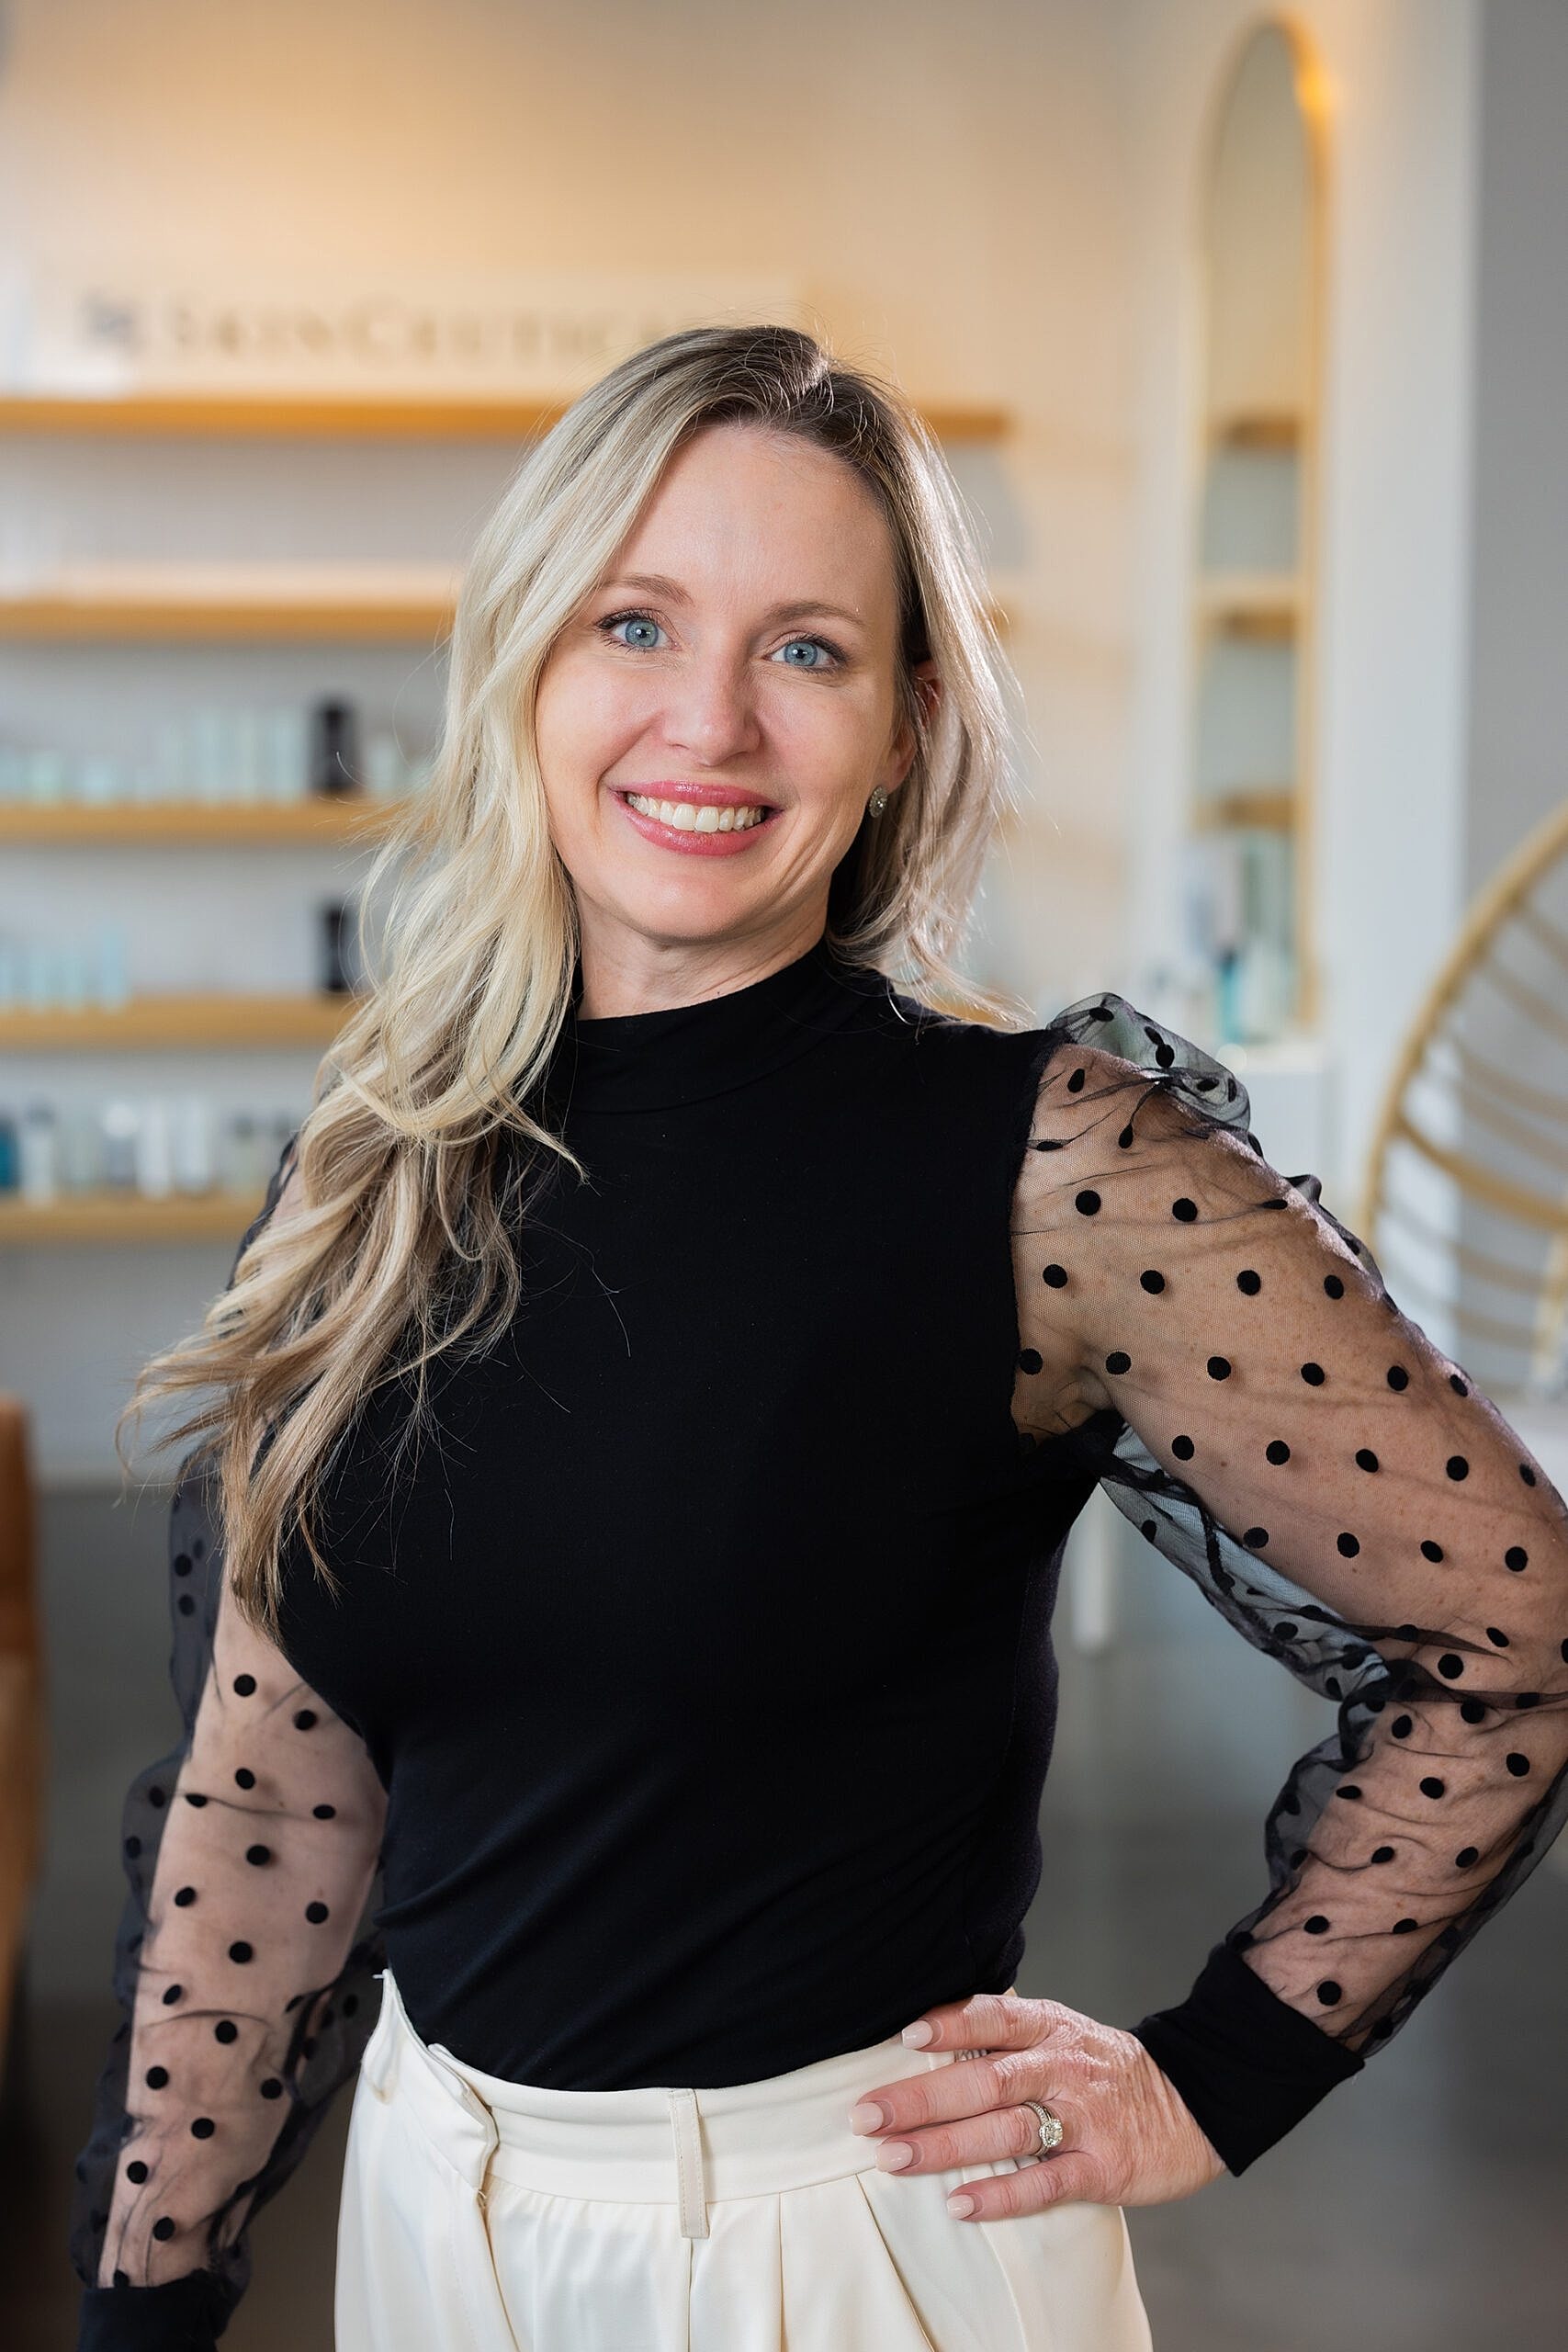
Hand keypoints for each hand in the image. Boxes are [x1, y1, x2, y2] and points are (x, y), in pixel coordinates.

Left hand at [847, 1989, 1226, 2221]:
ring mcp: (1083, 2119)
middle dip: (921, 2098)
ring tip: (893, 2158)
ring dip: (945, 2146)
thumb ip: (1007, 2035)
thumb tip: (927, 2037)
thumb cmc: (1106, 2069)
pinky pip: (1045, 2182)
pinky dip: (1002, 2195)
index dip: (950, 2024)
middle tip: (867, 2115)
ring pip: (1006, 2130)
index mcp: (1050, 2029)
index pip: (993, 2018)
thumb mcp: (1063, 2032)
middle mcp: (1061, 2068)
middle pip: (984, 2080)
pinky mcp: (1102, 2168)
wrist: (1194, 2101)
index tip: (905, 2037)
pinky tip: (960, 2205)